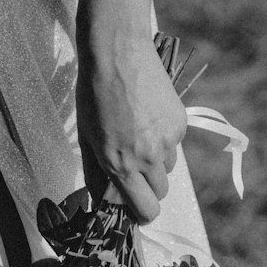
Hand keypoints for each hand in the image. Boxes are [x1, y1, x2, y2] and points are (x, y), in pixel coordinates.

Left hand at [76, 30, 186, 223]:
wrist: (117, 52)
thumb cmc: (94, 94)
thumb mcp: (87, 138)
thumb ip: (97, 174)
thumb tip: (104, 200)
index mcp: (121, 165)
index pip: (146, 210)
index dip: (142, 214)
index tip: (136, 208)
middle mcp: (148, 157)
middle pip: (159, 194)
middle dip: (147, 189)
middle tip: (133, 171)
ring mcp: (168, 140)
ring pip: (167, 169)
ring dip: (155, 163)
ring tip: (137, 135)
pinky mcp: (180, 123)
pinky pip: (174, 145)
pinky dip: (163, 139)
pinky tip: (148, 117)